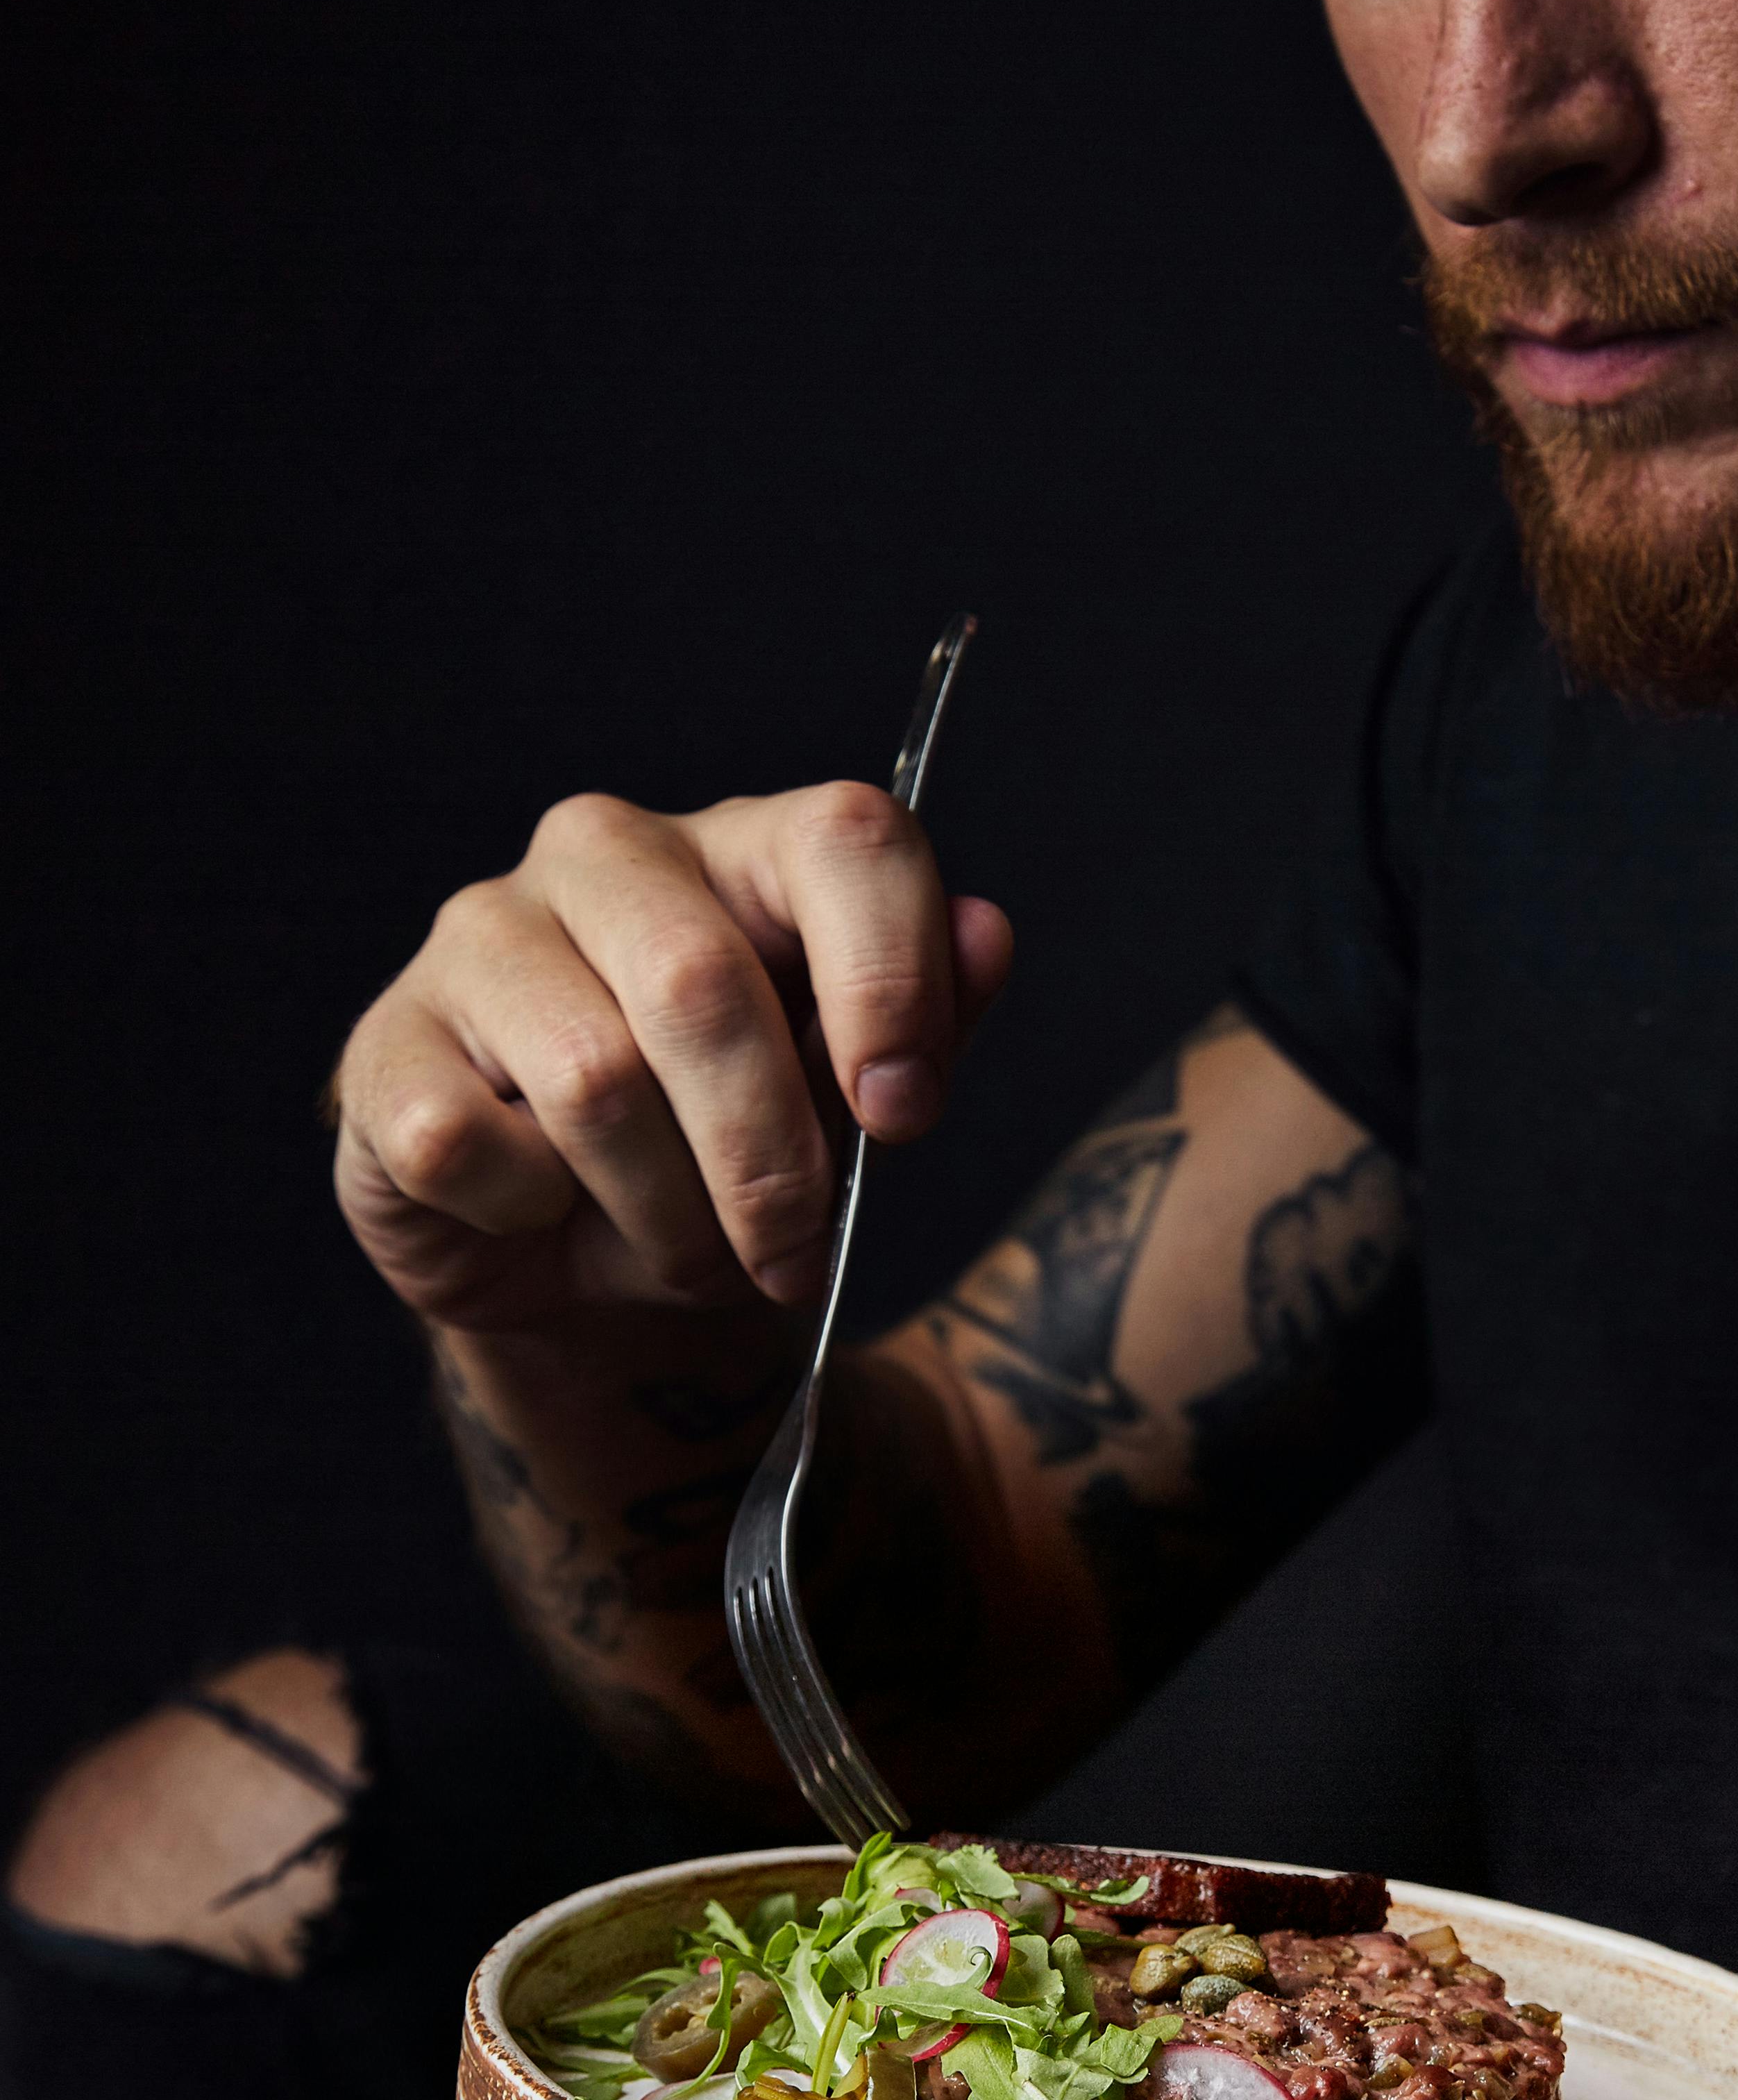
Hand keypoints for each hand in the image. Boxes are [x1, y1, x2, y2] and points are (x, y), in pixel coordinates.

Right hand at [332, 785, 1014, 1329]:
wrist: (579, 1261)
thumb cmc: (726, 1155)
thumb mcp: (845, 1104)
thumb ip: (927, 1021)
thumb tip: (988, 935)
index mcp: (746, 847)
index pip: (845, 839)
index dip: (890, 982)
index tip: (904, 1117)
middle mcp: (605, 854)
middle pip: (704, 987)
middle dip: (768, 1160)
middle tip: (790, 1255)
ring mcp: (478, 934)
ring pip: (593, 1082)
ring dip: (660, 1212)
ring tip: (679, 1248)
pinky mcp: (387, 1040)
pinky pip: (470, 1145)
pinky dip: (529, 1215)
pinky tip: (540, 1210)